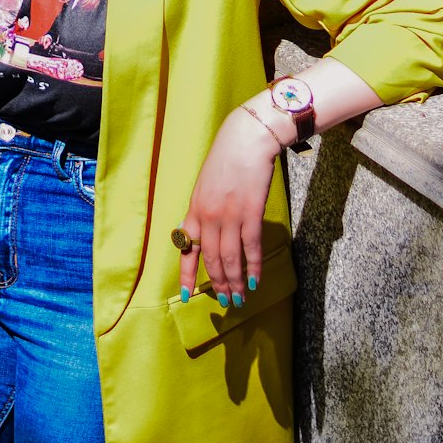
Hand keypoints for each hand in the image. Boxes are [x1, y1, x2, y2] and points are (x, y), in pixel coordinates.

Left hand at [178, 109, 278, 305]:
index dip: (186, 275)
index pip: (187, 249)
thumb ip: (202, 210)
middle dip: (218, 284)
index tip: (186, 296)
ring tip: (240, 298)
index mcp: (194, 209)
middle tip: (225, 302)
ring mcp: (229, 216)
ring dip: (235, 282)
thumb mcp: (205, 185)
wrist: (246, 140)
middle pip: (211, 259)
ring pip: (230, 259)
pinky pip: (251, 248)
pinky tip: (256, 281)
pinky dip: (253, 267)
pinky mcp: (251, 213)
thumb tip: (199, 234)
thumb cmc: (226, 159)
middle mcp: (208, 216)